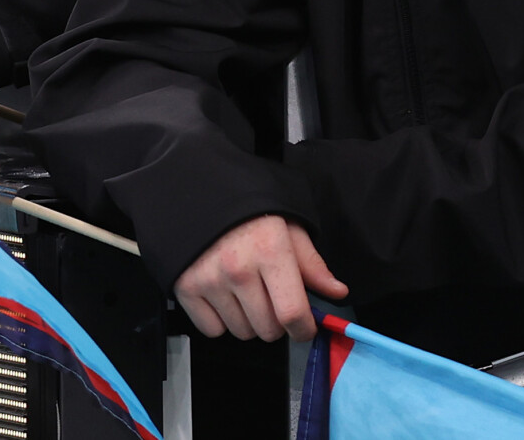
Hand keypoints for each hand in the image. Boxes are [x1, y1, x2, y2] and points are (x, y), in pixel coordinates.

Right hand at [175, 215, 347, 342]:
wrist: (198, 192)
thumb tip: (337, 291)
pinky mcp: (186, 288)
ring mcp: (209, 280)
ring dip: (249, 321)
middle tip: (272, 298)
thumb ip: (312, 263)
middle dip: (276, 322)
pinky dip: (221, 320)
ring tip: (246, 291)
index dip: (304, 329)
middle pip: (268, 329)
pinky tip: (224, 295)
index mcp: (270, 250)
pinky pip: (212, 330)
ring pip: (242, 332)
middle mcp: (238, 268)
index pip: (292, 313)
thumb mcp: (288, 226)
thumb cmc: (248, 209)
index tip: (304, 328)